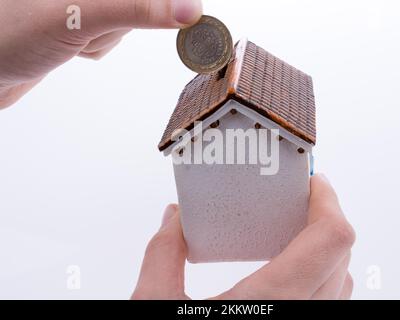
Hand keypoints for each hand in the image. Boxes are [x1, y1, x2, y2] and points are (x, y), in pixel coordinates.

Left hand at [0, 0, 202, 108]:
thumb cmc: (8, 35)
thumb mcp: (80, 16)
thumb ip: (138, 8)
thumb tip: (190, 8)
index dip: (161, 3)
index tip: (185, 13)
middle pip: (136, 0)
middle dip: (120, 19)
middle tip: (87, 29)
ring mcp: (81, 1)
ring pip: (124, 14)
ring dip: (105, 34)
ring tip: (71, 38)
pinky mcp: (77, 15)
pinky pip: (109, 30)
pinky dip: (96, 45)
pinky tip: (69, 46)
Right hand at [131, 174, 355, 299]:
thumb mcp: (153, 305)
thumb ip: (163, 253)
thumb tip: (174, 218)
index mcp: (271, 303)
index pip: (331, 239)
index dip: (328, 201)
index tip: (311, 182)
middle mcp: (301, 319)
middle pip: (341, 256)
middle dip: (324, 220)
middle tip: (295, 202)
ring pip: (341, 285)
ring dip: (326, 250)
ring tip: (293, 231)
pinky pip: (330, 306)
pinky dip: (322, 278)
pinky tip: (290, 272)